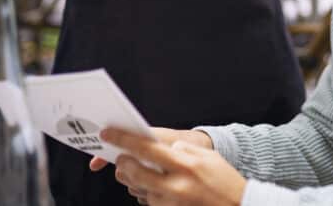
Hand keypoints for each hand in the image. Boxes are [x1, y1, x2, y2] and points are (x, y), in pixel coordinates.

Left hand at [91, 127, 243, 205]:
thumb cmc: (224, 181)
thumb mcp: (206, 157)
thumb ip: (182, 150)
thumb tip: (159, 148)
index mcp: (185, 165)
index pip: (146, 149)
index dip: (124, 140)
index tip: (108, 134)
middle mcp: (176, 187)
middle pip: (134, 174)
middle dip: (123, 165)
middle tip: (121, 158)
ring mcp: (172, 205)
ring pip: (139, 191)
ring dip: (135, 182)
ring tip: (142, 173)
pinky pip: (149, 203)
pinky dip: (148, 194)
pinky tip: (158, 189)